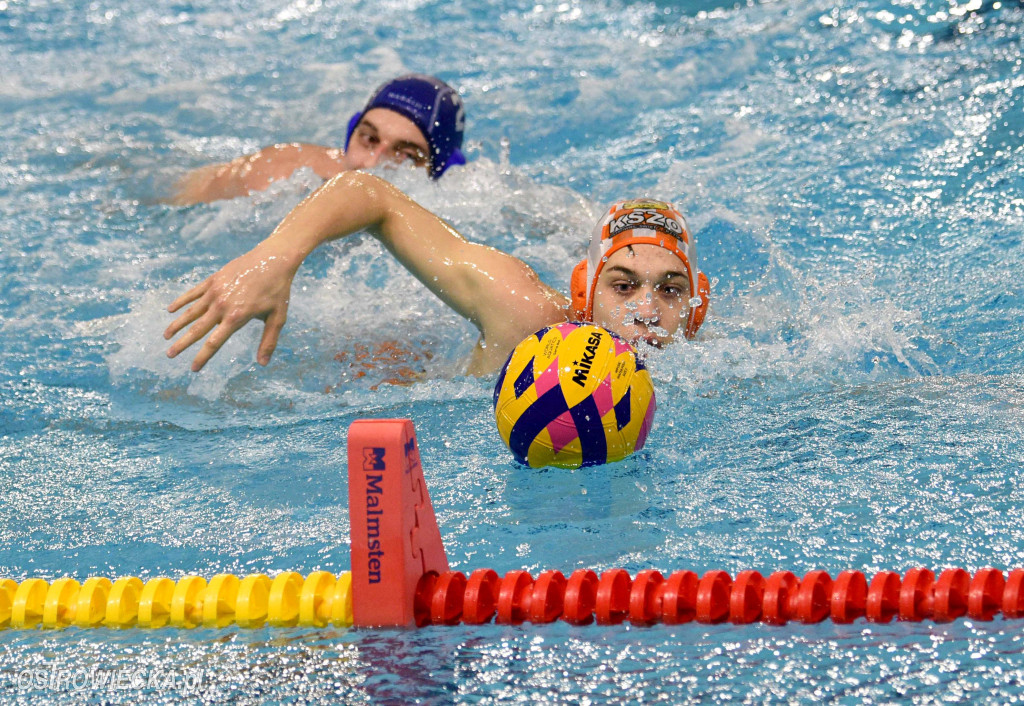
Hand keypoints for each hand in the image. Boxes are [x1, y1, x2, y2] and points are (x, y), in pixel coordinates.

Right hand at [164, 246, 297, 371]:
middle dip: (182, 344)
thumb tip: (262, 364)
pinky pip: (193, 293)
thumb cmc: (278, 290)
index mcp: (236, 318)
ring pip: (191, 311)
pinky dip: (181, 301)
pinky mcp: (213, 280)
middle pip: (197, 329)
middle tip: (169, 355)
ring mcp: (215, 292)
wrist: (273, 259)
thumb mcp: (277, 318)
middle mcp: (222, 306)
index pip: (214, 342)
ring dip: (177, 325)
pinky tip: (170, 310)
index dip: (202, 357)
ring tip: (166, 336)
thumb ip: (268, 341)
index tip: (193, 369)